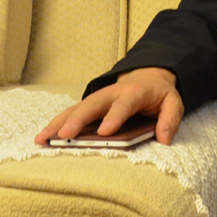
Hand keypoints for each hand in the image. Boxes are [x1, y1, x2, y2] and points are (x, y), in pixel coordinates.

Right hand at [35, 67, 183, 145]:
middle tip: (65, 134)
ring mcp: (99, 98)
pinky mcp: (90, 104)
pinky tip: (43, 136)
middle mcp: (113, 93)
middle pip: (94, 104)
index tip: (105, 131)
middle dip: (79, 119)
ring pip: (77, 108)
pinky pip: (71, 113)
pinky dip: (57, 123)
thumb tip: (164, 139)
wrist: (148, 76)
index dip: (115, 116)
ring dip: (59, 122)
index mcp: (135, 92)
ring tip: (42, 139)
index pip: (125, 104)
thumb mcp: (173, 102)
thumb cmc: (159, 94)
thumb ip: (171, 119)